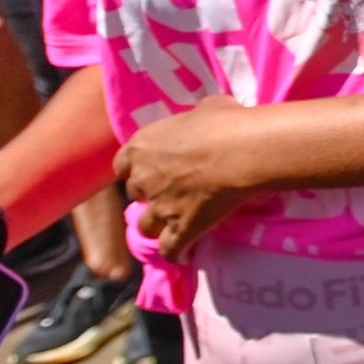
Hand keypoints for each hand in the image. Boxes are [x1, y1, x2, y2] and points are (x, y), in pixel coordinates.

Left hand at [114, 93, 260, 259]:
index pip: (122, 165)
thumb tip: (206, 119)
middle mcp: (143, 178)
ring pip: (146, 226)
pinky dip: (175, 253)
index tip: (150, 171)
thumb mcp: (206, 108)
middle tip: (170, 195)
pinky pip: (169, 250)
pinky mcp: (180, 229)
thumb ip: (193, 121)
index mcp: (141, 146)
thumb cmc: (224, 122)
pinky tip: (183, 254)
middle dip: (149, 196)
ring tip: (175, 226)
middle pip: (134, 195)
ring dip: (158, 226)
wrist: (241, 151)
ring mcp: (159, 207)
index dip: (136, 170)